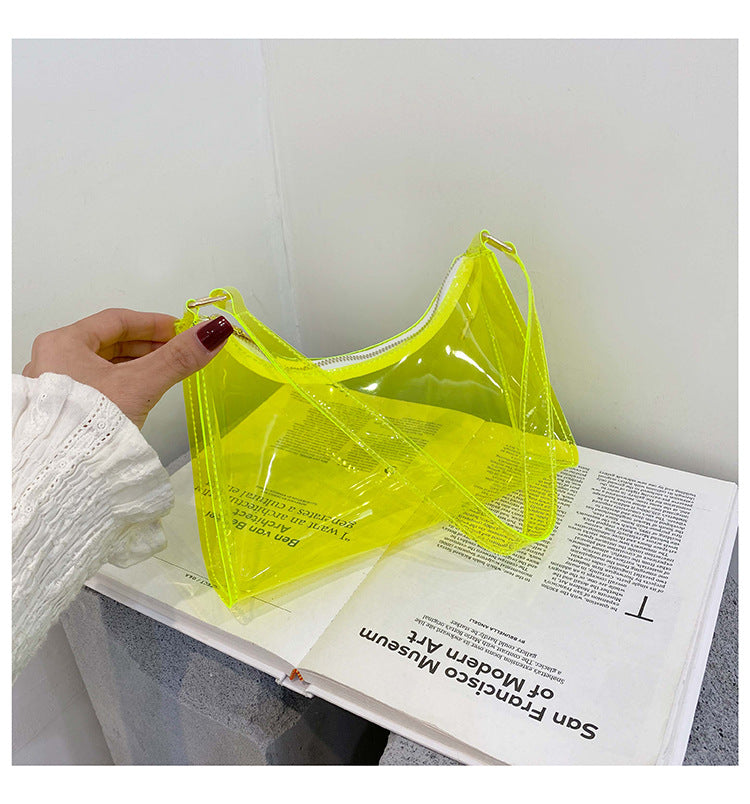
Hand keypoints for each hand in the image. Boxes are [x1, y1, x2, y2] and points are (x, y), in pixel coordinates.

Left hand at [22, 308, 232, 427]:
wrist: (64, 475)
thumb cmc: (92, 423)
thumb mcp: (141, 384)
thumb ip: (178, 358)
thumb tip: (215, 332)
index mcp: (63, 342)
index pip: (117, 320)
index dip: (154, 323)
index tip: (182, 330)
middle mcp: (52, 360)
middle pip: (110, 342)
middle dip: (148, 345)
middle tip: (179, 351)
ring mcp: (54, 387)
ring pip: (104, 364)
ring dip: (137, 365)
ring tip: (166, 372)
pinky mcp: (61, 410)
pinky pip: (97, 384)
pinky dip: (123, 383)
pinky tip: (141, 393)